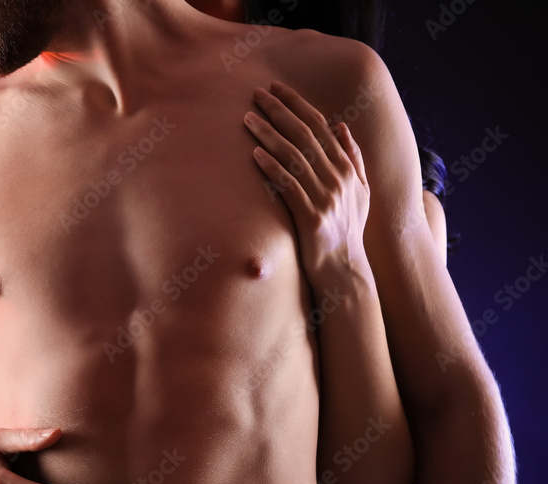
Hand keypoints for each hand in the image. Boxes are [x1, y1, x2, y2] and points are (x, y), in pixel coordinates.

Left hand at [244, 81, 371, 290]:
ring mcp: (326, 198)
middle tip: (257, 93)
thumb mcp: (359, 192)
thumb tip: (341, 126)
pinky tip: (255, 154)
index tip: (277, 88)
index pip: (320, 126)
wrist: (345, 270)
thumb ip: (353, 158)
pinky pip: (288, 186)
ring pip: (294, 157)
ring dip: (269, 134)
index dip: (298, 105)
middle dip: (280, 111)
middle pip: (305, 135)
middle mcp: (340, 178)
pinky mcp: (311, 218)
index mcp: (348, 168)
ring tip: (248, 118)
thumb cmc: (347, 231)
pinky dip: (272, 168)